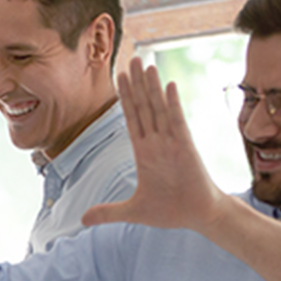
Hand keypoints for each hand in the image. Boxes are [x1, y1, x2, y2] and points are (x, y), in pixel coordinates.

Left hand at [82, 56, 227, 231]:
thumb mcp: (132, 212)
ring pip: (158, 108)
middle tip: (130, 59)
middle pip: (143, 107)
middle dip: (135, 84)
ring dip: (151, 87)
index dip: (125, 98)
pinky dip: (172, 104)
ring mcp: (171, 142)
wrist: (198, 216)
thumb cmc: (171, 211)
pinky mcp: (185, 147)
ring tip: (145, 64)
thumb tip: (83, 220)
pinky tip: (168, 85)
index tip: (118, 77)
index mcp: (144, 153)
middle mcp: (156, 143)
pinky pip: (177, 121)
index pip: (131, 118)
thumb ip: (108, 212)